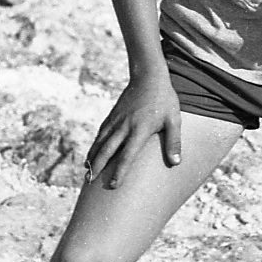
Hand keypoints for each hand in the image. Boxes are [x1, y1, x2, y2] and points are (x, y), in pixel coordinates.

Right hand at [84, 67, 181, 189]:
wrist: (149, 76)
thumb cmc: (164, 100)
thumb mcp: (174, 120)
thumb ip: (174, 141)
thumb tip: (176, 163)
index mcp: (140, 130)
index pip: (128, 155)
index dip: (120, 171)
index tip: (113, 185)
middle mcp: (125, 126)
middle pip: (107, 150)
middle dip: (97, 167)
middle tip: (89, 182)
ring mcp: (117, 120)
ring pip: (100, 141)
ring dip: (92, 157)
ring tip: (86, 172)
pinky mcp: (113, 115)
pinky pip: (101, 132)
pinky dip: (95, 144)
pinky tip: (91, 153)